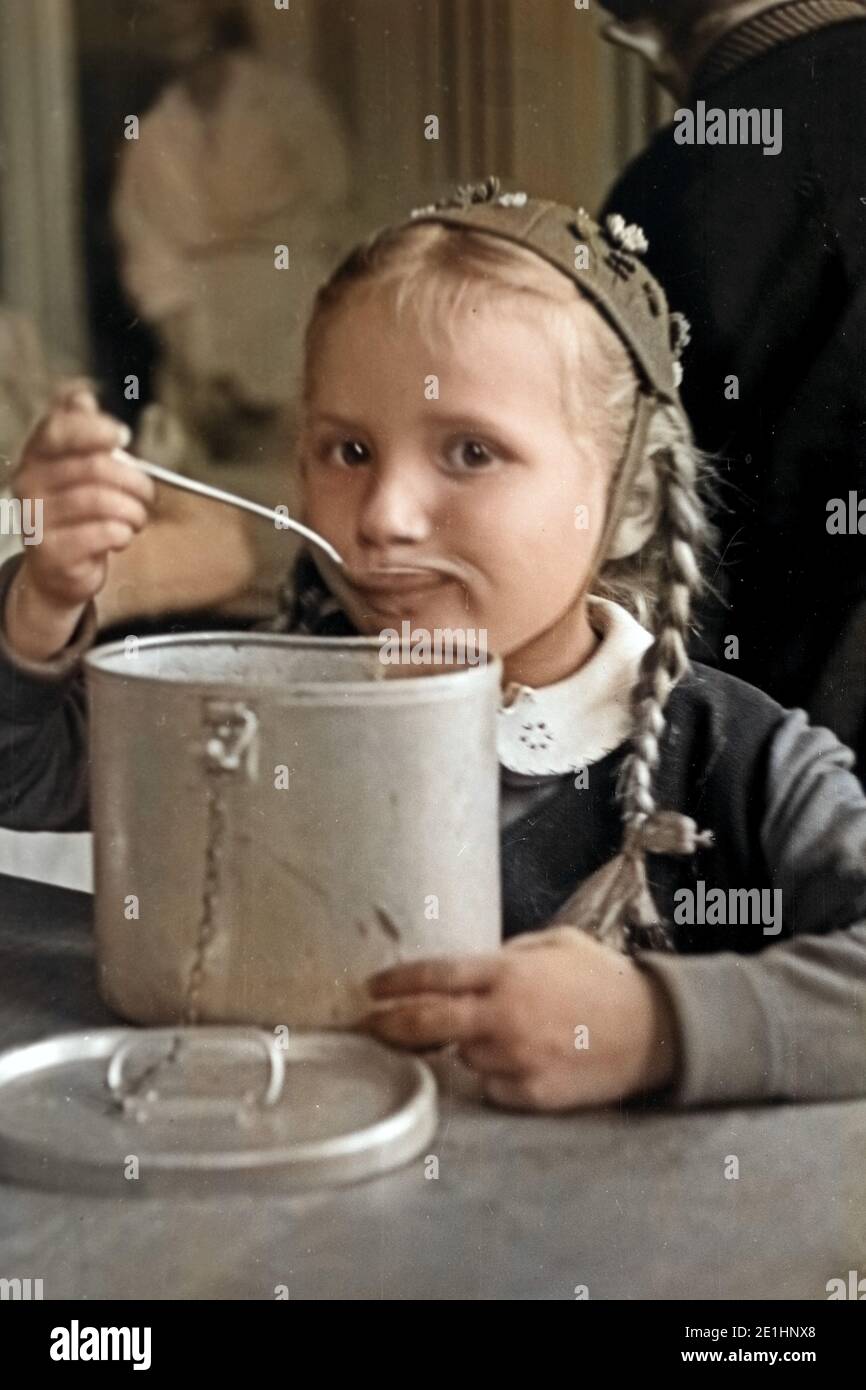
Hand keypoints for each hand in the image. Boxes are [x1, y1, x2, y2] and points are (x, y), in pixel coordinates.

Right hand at [6, 383, 155, 658]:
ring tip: (137, 518)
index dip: (96, 428)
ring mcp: (37, 519)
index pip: (59, 428)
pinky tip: (122, 537)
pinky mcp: (53, 552)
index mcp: (36, 456)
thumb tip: (80, 395)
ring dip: (134, 511)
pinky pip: (104, 533)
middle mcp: (29, 484)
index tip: (124, 436)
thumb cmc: (75, 514)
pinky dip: (123, 534)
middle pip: (95, 467)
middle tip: (146, 495)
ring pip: (103, 501)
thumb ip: (79, 432)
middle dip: (135, 481)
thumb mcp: (76, 469)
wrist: (57, 571)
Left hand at [362, 925, 679, 1110]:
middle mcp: (503, 1017)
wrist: (654, 1031)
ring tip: (499, 1034)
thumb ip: (507, 954)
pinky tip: (524, 1058)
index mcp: (507, 973)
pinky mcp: (529, 1094)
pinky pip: (492, 1086)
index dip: (395, 982)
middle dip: (387, 1024)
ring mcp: (514, 1059)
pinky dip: (496, 1074)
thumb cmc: (605, 981)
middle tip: (368, 1026)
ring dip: (463, 1047)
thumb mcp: (555, 944)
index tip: (371, 988)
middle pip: (424, 1022)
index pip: (432, 976)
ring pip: (461, 1056)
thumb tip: (467, 967)